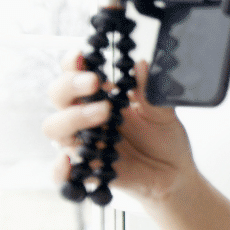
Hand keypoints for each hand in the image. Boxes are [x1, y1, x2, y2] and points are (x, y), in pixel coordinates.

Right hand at [41, 51, 194, 202]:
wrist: (174, 171)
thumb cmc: (164, 137)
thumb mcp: (163, 113)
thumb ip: (150, 92)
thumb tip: (141, 64)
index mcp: (100, 97)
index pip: (75, 74)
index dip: (72, 63)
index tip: (82, 55)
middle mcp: (85, 117)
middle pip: (58, 96)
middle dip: (71, 85)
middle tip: (95, 83)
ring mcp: (83, 143)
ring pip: (55, 128)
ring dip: (72, 117)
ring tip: (103, 112)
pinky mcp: (87, 171)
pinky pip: (61, 174)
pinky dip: (59, 170)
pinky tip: (69, 162)